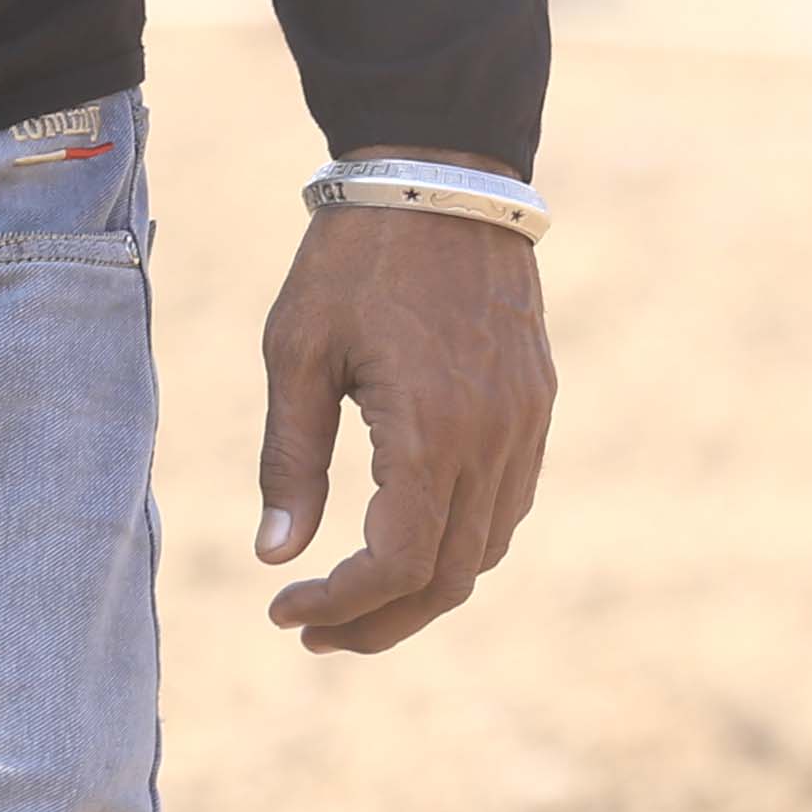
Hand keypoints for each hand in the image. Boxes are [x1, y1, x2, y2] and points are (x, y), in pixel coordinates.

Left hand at [254, 153, 552, 654]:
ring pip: (486, 551)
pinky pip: (508, 507)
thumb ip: (289, 459)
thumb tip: (275, 558)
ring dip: (422, 592)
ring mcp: (525, 426)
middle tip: (310, 632)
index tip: (283, 611)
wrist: (441, 179)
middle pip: (449, 579)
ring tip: (351, 600)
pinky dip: (461, 544)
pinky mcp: (536, 408)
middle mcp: (492, 440)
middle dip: (378, 622)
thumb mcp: (296, 350)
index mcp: (430, 429)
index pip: (397, 564)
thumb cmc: (352, 259)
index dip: (341, 605)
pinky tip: (407, 541)